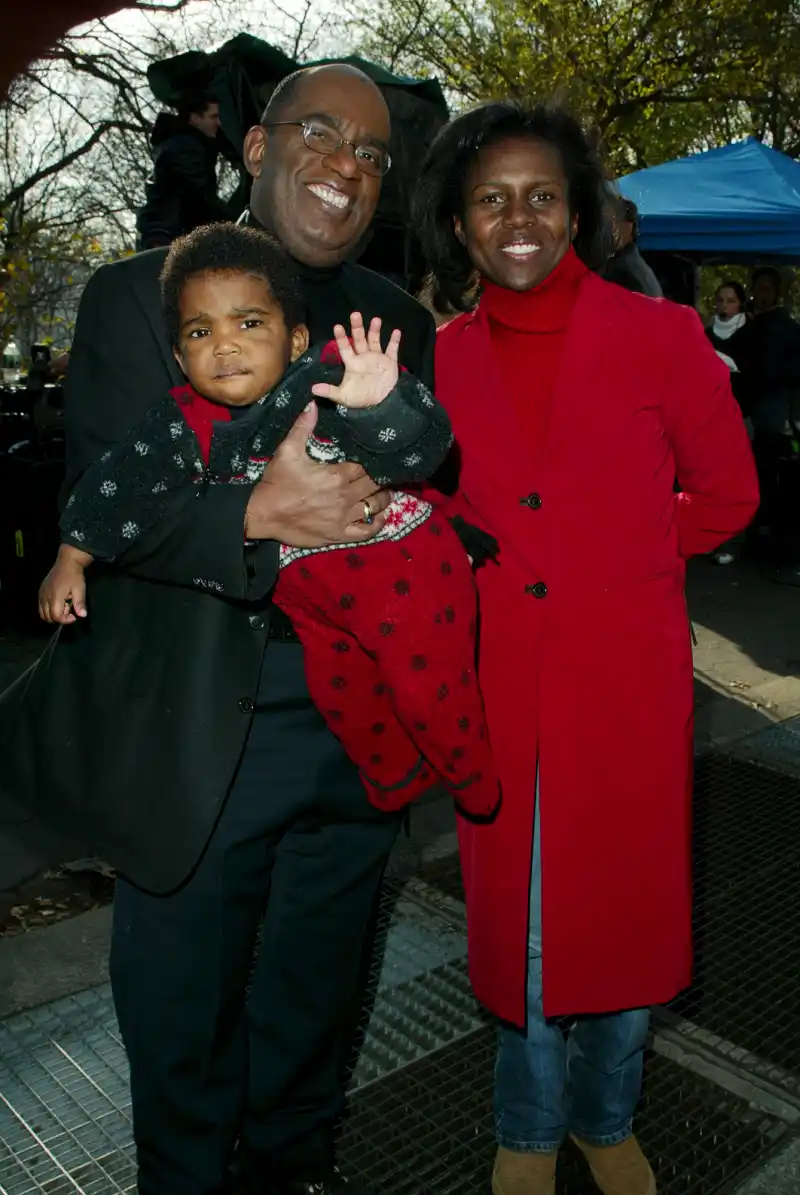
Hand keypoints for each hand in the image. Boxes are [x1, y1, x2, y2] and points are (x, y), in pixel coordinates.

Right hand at [39, 545, 92, 623]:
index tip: (74, 616)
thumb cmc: (74, 576)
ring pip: (42, 613)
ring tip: (63, 606)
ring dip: (53, 614)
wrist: (67, 561)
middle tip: (69, 609)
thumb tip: (82, 615)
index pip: (56, 617)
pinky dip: (48, 609)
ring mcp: (41, 594)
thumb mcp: (80, 589)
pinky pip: (40, 606)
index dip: (65, 620)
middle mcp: (44, 597)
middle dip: (59, 617)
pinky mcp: (40, 591)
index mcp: (54, 597)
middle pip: (47, 617)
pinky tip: (58, 602)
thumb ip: (79, 603)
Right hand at [245, 402, 390, 546]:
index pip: (366, 466)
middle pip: (375, 485)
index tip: (377, 459)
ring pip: (375, 506)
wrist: (263, 514)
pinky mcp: (339, 534)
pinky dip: (377, 524)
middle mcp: (345, 496)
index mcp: (337, 475)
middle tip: (383, 475)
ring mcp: (344, 517)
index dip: (373, 462)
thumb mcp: (287, 451)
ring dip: (383, 498)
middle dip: (381, 479)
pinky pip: (366, 532)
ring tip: (384, 492)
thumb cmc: (276, 483)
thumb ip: (303, 427)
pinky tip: (380, 517)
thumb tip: (313, 404)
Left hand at [310, 313, 400, 408]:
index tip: (337, 326)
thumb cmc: (360, 398)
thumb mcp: (343, 396)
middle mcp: (363, 357)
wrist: (381, 405)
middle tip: (355, 314)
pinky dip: (394, 341)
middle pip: (359, 339)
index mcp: (352, 363)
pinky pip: (392, 349)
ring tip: (376, 320)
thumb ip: (330, 391)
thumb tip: (313, 389)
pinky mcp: (390, 362)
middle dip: (357, 327)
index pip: (345, 347)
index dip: (341, 337)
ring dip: (375, 330)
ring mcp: (377, 358)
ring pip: (374, 340)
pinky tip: (396, 332)